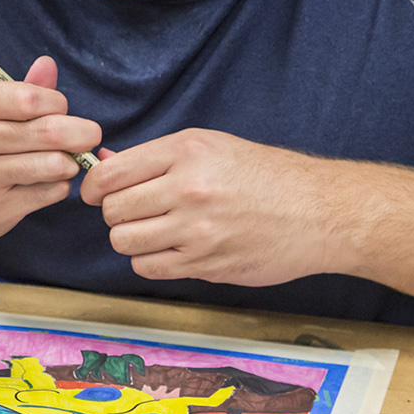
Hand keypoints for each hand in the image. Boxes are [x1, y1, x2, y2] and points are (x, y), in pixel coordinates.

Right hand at [0, 56, 101, 242]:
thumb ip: (20, 89)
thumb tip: (48, 65)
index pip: (28, 98)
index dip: (56, 102)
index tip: (59, 108)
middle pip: (48, 131)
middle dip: (81, 132)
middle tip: (89, 134)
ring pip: (54, 164)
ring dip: (70, 161)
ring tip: (65, 158)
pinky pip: (50, 193)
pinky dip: (59, 184)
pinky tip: (47, 179)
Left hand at [81, 129, 342, 285]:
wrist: (320, 211)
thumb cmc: (264, 174)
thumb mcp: (209, 145)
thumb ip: (155, 156)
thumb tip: (104, 164)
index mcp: (185, 152)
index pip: (111, 173)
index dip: (93, 185)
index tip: (94, 192)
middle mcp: (188, 190)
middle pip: (113, 210)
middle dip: (114, 212)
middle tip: (131, 211)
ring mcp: (197, 231)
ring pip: (125, 241)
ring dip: (129, 238)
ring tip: (149, 230)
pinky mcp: (207, 265)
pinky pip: (149, 267)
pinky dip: (149, 260)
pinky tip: (167, 249)